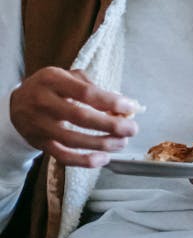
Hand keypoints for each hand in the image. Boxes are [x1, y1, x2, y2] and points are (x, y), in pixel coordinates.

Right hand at [9, 67, 139, 166]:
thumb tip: (120, 103)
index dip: (110, 102)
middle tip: (131, 129)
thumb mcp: (65, 76)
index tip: (130, 107)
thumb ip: (91, 85)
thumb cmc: (49, 88)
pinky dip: (84, 161)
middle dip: (110, 125)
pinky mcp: (40, 144)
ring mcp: (41, 125)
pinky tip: (103, 159)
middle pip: (80, 117)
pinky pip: (63, 156)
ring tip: (121, 142)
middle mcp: (44, 102)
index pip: (86, 93)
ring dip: (102, 144)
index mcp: (53, 80)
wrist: (16, 105)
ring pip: (73, 140)